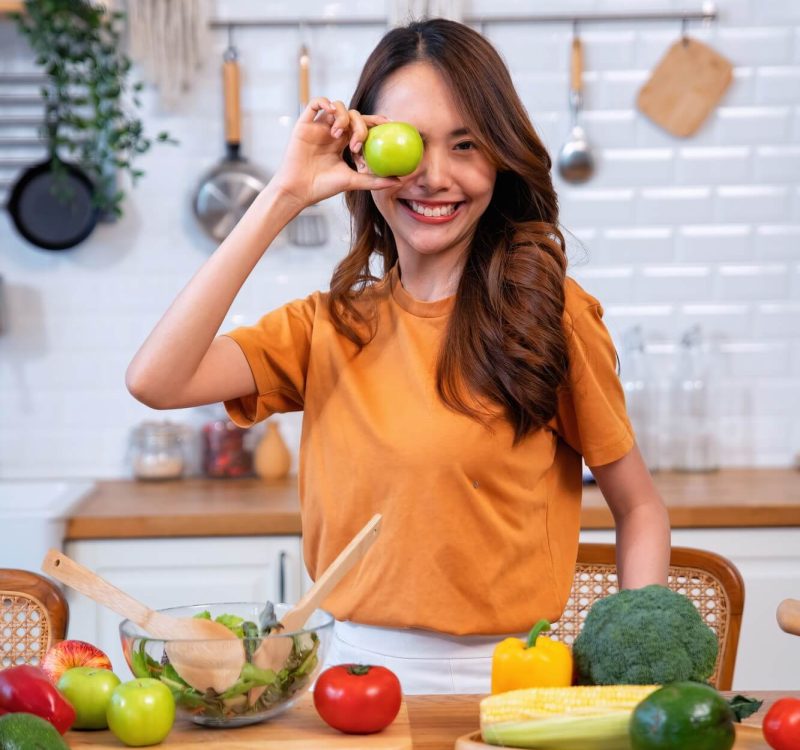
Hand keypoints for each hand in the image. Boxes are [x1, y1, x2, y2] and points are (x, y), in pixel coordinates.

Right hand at [271, 98, 398, 210]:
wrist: (299, 190)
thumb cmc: (323, 188)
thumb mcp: (353, 182)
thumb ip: (374, 179)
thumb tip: (400, 181)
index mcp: (344, 143)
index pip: (363, 125)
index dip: (377, 121)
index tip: (391, 124)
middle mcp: (333, 132)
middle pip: (353, 115)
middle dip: (360, 126)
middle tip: (357, 144)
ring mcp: (319, 127)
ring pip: (337, 107)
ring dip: (343, 118)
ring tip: (339, 136)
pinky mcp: (305, 124)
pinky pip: (316, 103)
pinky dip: (326, 102)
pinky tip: (331, 113)